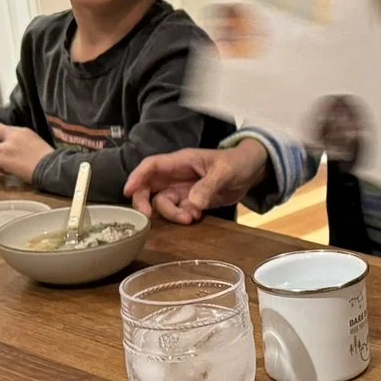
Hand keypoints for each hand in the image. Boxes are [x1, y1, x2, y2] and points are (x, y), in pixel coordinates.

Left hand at [0, 123, 51, 183]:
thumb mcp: (34, 141)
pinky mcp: (4, 159)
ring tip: (6, 166)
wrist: (50, 166)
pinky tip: (7, 171)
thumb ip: (20, 141)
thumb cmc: (47, 158)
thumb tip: (10, 147)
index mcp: (21, 131)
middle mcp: (12, 137)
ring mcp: (7, 148)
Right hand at [124, 140, 269, 224]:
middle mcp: (177, 175)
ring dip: (172, 214)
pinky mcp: (192, 201)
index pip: (151, 166)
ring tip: (190, 218)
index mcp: (181, 162)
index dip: (137, 177)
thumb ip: (208, 186)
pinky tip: (197, 217)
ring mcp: (183, 189)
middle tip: (148, 217)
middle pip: (148, 187)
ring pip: (163, 203)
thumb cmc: (237, 162)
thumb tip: (192, 203)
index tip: (127, 191)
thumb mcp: (225, 171)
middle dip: (144, 202)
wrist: (252, 171)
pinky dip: (184, 217)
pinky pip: (179, 211)